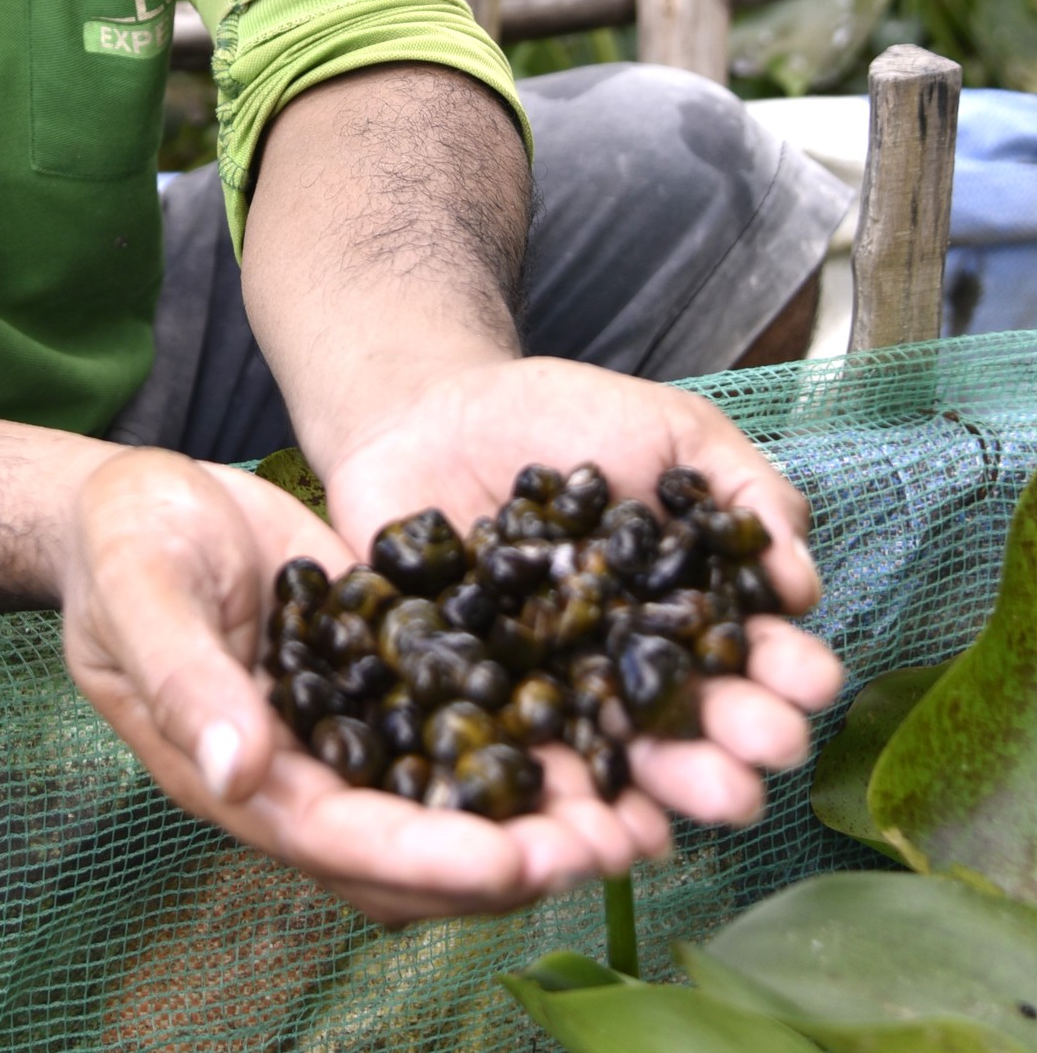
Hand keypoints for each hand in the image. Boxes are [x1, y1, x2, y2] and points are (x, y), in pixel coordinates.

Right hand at [56, 446, 724, 925]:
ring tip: (641, 811)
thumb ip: (182, 673)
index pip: (345, 840)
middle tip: (614, 842)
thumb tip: (236, 768)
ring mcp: (351, 735)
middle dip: (516, 857)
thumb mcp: (141, 585)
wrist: (137, 501)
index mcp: (243, 775)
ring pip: (455, 805)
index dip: (432, 855)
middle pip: (419, 851)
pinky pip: (464, 734)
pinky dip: (533, 746)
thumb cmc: (124, 537)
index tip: (516, 859)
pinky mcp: (386, 682)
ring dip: (542, 819)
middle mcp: (307, 777)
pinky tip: (610, 728)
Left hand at [319, 354, 845, 843]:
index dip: (784, 673)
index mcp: (687, 616)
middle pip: (691, 728)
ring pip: (616, 767)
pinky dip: (549, 801)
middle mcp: (631, 675)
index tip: (810, 680)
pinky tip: (584, 826)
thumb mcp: (671, 430)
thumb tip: (799, 581)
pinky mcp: (480, 712)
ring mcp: (557, 700)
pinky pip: (516, 766)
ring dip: (660, 798)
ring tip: (693, 808)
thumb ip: (743, 489)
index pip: (749, 656)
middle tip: (763, 749)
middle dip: (735, 746)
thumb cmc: (562, 418)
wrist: (428, 411)